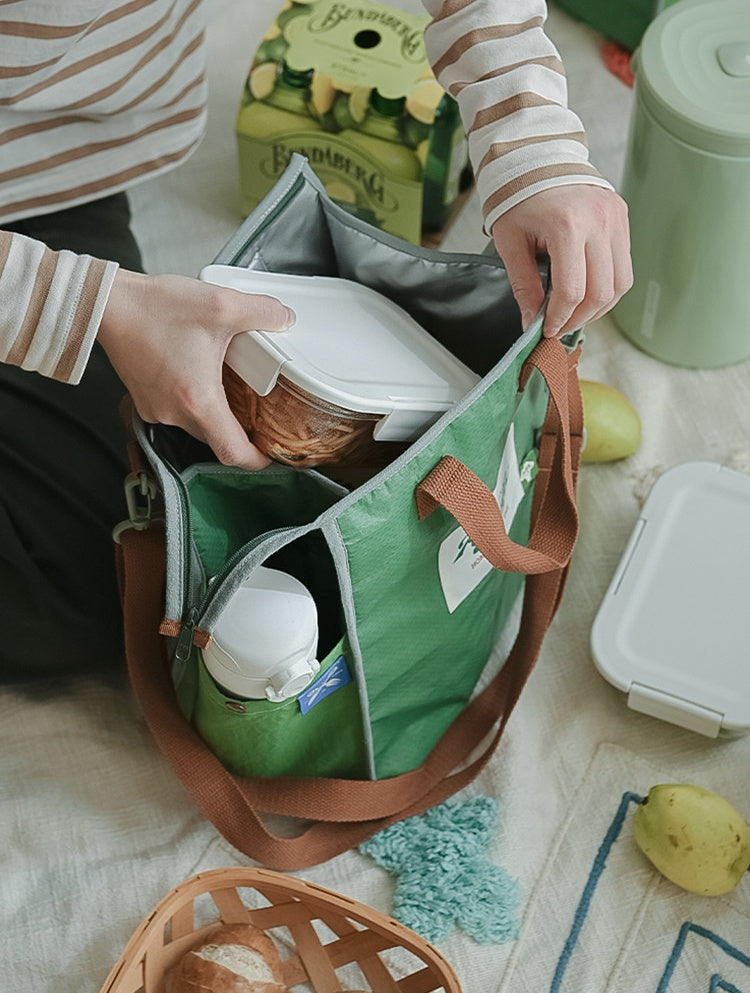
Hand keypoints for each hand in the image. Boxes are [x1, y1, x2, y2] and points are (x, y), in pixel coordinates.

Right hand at [97, 269, 295, 468]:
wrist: (108, 304)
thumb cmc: (154, 309)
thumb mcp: (221, 304)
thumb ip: (262, 312)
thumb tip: (285, 319)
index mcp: (198, 401)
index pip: (232, 453)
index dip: (257, 460)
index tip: (270, 454)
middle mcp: (174, 413)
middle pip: (216, 439)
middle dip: (238, 430)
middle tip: (258, 413)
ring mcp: (155, 409)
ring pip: (196, 425)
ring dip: (214, 412)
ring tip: (229, 387)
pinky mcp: (144, 400)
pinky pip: (176, 412)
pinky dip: (192, 402)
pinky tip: (199, 375)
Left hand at [491, 185, 632, 337]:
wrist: (537, 158)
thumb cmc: (518, 197)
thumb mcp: (511, 243)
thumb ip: (524, 285)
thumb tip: (532, 323)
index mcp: (567, 224)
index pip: (573, 290)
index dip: (560, 318)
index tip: (547, 330)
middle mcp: (599, 220)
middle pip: (602, 292)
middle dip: (579, 318)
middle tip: (559, 327)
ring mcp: (615, 218)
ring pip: (620, 284)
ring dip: (598, 308)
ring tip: (574, 313)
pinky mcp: (622, 217)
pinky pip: (624, 266)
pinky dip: (607, 287)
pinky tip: (586, 293)